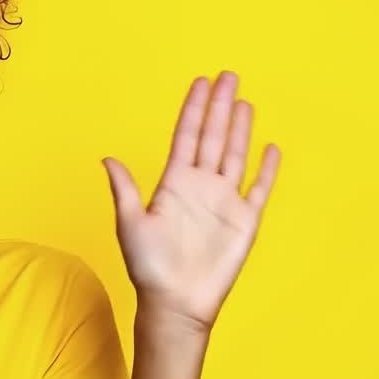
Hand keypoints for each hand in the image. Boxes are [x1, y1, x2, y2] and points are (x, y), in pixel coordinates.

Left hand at [101, 71, 280, 332]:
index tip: (200, 82)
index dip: (193, 109)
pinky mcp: (245, 221)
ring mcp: (224, 201)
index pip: (186, 136)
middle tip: (228, 75)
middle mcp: (200, 187)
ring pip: (234, 154)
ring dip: (240, 128)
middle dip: (219, 106)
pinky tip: (270, 147)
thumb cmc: (148, 268)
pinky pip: (259, 188)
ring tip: (243, 100)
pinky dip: (266, 168)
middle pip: (213, 137)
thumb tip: (107, 159)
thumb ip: (125, 190)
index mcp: (173, 183)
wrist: (175, 303)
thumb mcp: (131, 224)